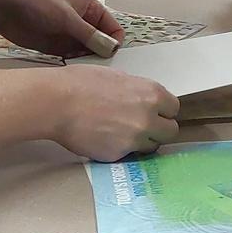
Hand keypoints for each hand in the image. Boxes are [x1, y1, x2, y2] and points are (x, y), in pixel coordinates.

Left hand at [0, 0, 124, 58]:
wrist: (7, 11)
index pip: (112, 28)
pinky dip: (75, 65)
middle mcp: (83, 23)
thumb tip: (111, 48)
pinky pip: (73, 59)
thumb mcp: (67, 18)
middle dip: (102, 54)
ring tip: (83, 68)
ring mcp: (71, 37)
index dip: (114, 41)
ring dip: (88, 61)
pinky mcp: (58, 49)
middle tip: (97, 66)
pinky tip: (72, 70)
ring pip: (88, 53)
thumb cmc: (38, 5)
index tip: (108, 54)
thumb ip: (90, 34)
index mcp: (90, 9)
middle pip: (102, 43)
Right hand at [56, 68, 179, 162]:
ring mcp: (134, 139)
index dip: (163, 111)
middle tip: (141, 127)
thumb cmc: (81, 83)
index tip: (154, 113)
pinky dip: (120, 150)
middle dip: (158, 130)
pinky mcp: (118, 155)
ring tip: (122, 133)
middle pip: (170, 131)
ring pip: (151, 147)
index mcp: (151, 94)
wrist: (57, 102)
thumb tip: (143, 99)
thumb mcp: (118, 77)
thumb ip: (137, 91)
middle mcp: (148, 118)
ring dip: (142, 142)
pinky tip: (105, 139)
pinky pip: (128, 155)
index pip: (174, 109)